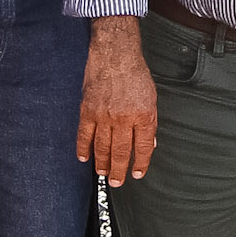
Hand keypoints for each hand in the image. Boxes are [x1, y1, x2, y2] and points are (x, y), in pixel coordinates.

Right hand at [78, 18, 158, 181]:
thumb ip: (149, 122)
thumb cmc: (135, 74)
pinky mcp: (88, 110)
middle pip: (121, 152)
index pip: (143, 147)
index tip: (137, 174)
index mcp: (143, 115)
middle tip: (118, 183)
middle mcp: (124, 118)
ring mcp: (104, 115)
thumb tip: (149, 144)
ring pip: (102, 147)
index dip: (141, 163)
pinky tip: (84, 158)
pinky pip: (84, 135)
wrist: (115, 54)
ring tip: (104, 174)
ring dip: (103, 164)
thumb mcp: (151, 98)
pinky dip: (83, 149)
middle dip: (120, 171)